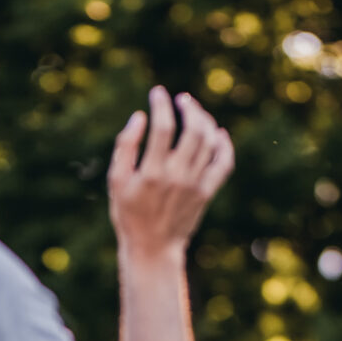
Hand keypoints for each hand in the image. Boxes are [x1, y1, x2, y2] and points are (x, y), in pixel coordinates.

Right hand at [106, 87, 234, 260]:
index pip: (163, 127)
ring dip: (205, 121)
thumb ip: (125, 146)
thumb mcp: (116, 181)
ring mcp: (196, 185)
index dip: (161, 105)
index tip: (158, 93)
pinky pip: (223, 164)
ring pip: (209, 143)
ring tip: (195, 111)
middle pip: (193, 131)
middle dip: (189, 108)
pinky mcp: (207, 193)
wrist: (153, 248)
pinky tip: (218, 134)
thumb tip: (139, 117)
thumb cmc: (129, 213)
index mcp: (152, 172)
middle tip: (181, 99)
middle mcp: (177, 176)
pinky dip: (224, 146)